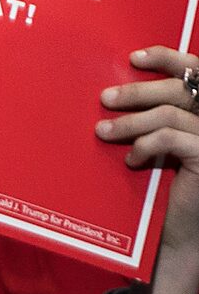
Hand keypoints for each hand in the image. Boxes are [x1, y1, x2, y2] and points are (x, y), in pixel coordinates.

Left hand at [103, 47, 198, 293]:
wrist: (179, 235)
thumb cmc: (163, 188)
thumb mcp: (157, 144)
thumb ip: (153, 115)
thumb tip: (115, 88)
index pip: (198, 70)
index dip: (169, 57)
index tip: (133, 58)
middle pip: (181, 89)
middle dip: (137, 90)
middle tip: (104, 100)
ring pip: (171, 113)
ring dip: (131, 120)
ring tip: (103, 132)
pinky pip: (172, 137)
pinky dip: (146, 143)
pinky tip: (132, 159)